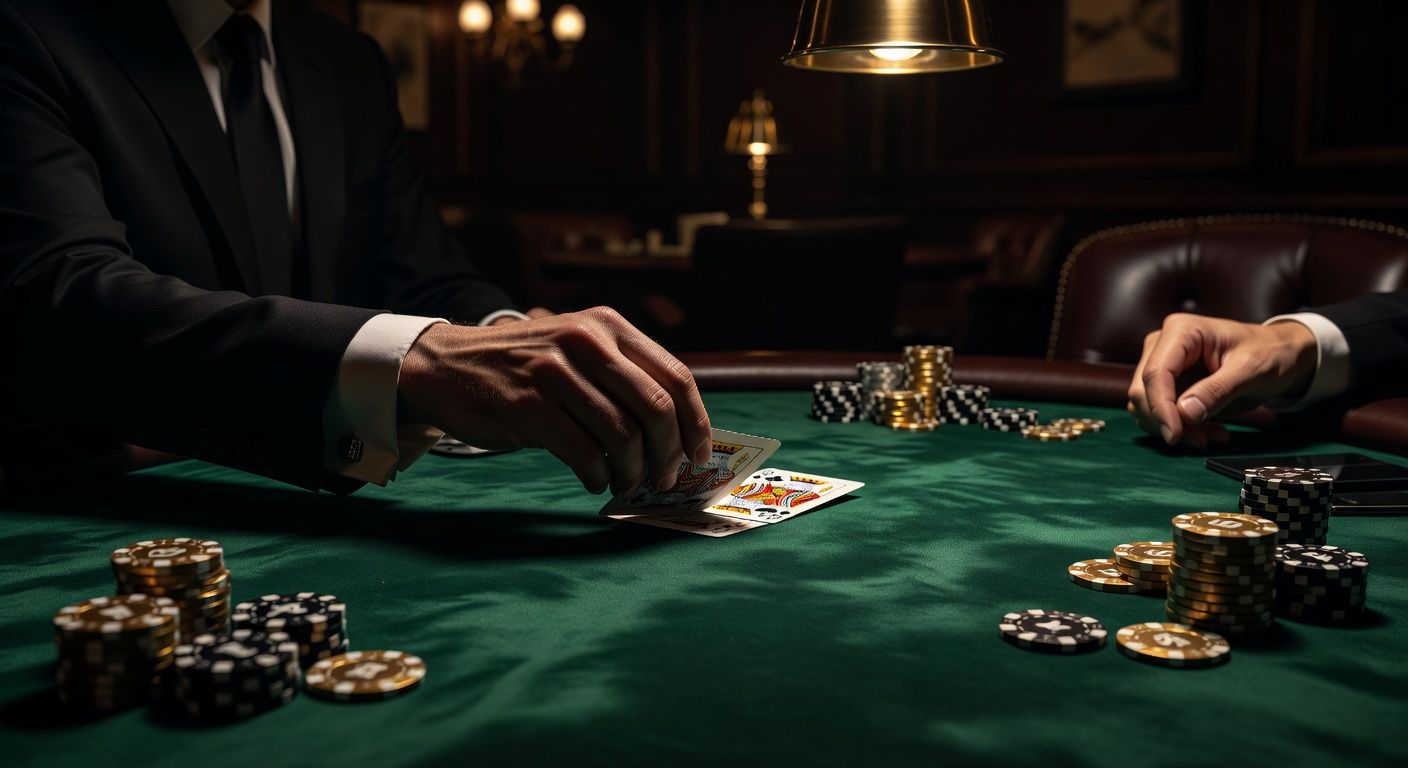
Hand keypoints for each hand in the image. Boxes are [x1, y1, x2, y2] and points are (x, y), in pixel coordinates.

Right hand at [400, 306, 711, 494]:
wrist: (448, 365)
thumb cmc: (527, 369)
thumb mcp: (580, 351)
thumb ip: (625, 377)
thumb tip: (680, 432)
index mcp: (608, 326)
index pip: (675, 377)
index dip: (696, 423)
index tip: (699, 456)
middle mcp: (586, 341)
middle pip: (655, 408)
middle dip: (669, 454)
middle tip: (664, 480)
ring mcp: (555, 371)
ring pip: (621, 435)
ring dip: (632, 472)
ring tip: (626, 485)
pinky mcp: (527, 404)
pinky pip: (583, 452)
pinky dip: (597, 476)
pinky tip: (595, 482)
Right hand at [1127, 314, 1317, 448]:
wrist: (1279, 354)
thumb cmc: (1270, 353)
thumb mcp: (1251, 370)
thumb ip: (1217, 390)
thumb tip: (1184, 413)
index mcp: (1181, 331)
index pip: (1156, 373)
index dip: (1160, 407)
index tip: (1175, 436)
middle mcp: (1163, 344)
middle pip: (1144, 390)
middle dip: (1168, 421)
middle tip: (1202, 441)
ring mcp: (1162, 363)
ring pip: (1146, 405)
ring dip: (1175, 427)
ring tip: (1213, 435)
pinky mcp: (1167, 383)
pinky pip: (1159, 412)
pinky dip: (1179, 427)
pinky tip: (1208, 430)